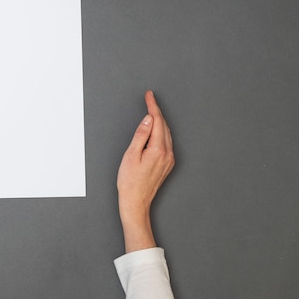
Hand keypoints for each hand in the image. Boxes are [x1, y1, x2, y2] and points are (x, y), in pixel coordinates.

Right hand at [117, 90, 174, 251]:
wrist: (136, 202)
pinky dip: (161, 132)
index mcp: (158, 150)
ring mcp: (169, 160)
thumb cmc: (129, 182)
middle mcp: (167, 154)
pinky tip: (156, 130)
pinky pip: (167, 142)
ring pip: (166, 134)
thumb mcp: (130, 155)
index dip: (152, 106)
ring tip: (152, 111)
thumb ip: (140, 136)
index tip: (149, 95)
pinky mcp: (167, 165)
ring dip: (160, 121)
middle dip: (156, 111)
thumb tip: (147, 120)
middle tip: (149, 99)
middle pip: (164, 126)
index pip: (156, 121)